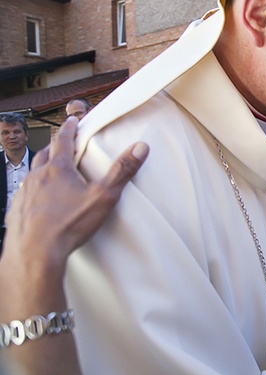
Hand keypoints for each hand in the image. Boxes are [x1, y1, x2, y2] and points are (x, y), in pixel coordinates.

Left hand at [3, 117, 148, 270]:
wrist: (34, 254)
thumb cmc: (68, 225)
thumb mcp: (103, 197)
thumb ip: (122, 171)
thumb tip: (140, 148)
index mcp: (57, 170)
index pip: (62, 140)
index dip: (68, 128)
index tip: (72, 121)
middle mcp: (36, 177)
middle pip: (45, 155)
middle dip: (54, 148)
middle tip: (63, 145)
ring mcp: (23, 195)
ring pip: (33, 175)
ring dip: (43, 170)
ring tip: (53, 175)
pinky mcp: (16, 212)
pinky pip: (24, 196)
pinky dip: (33, 193)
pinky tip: (40, 203)